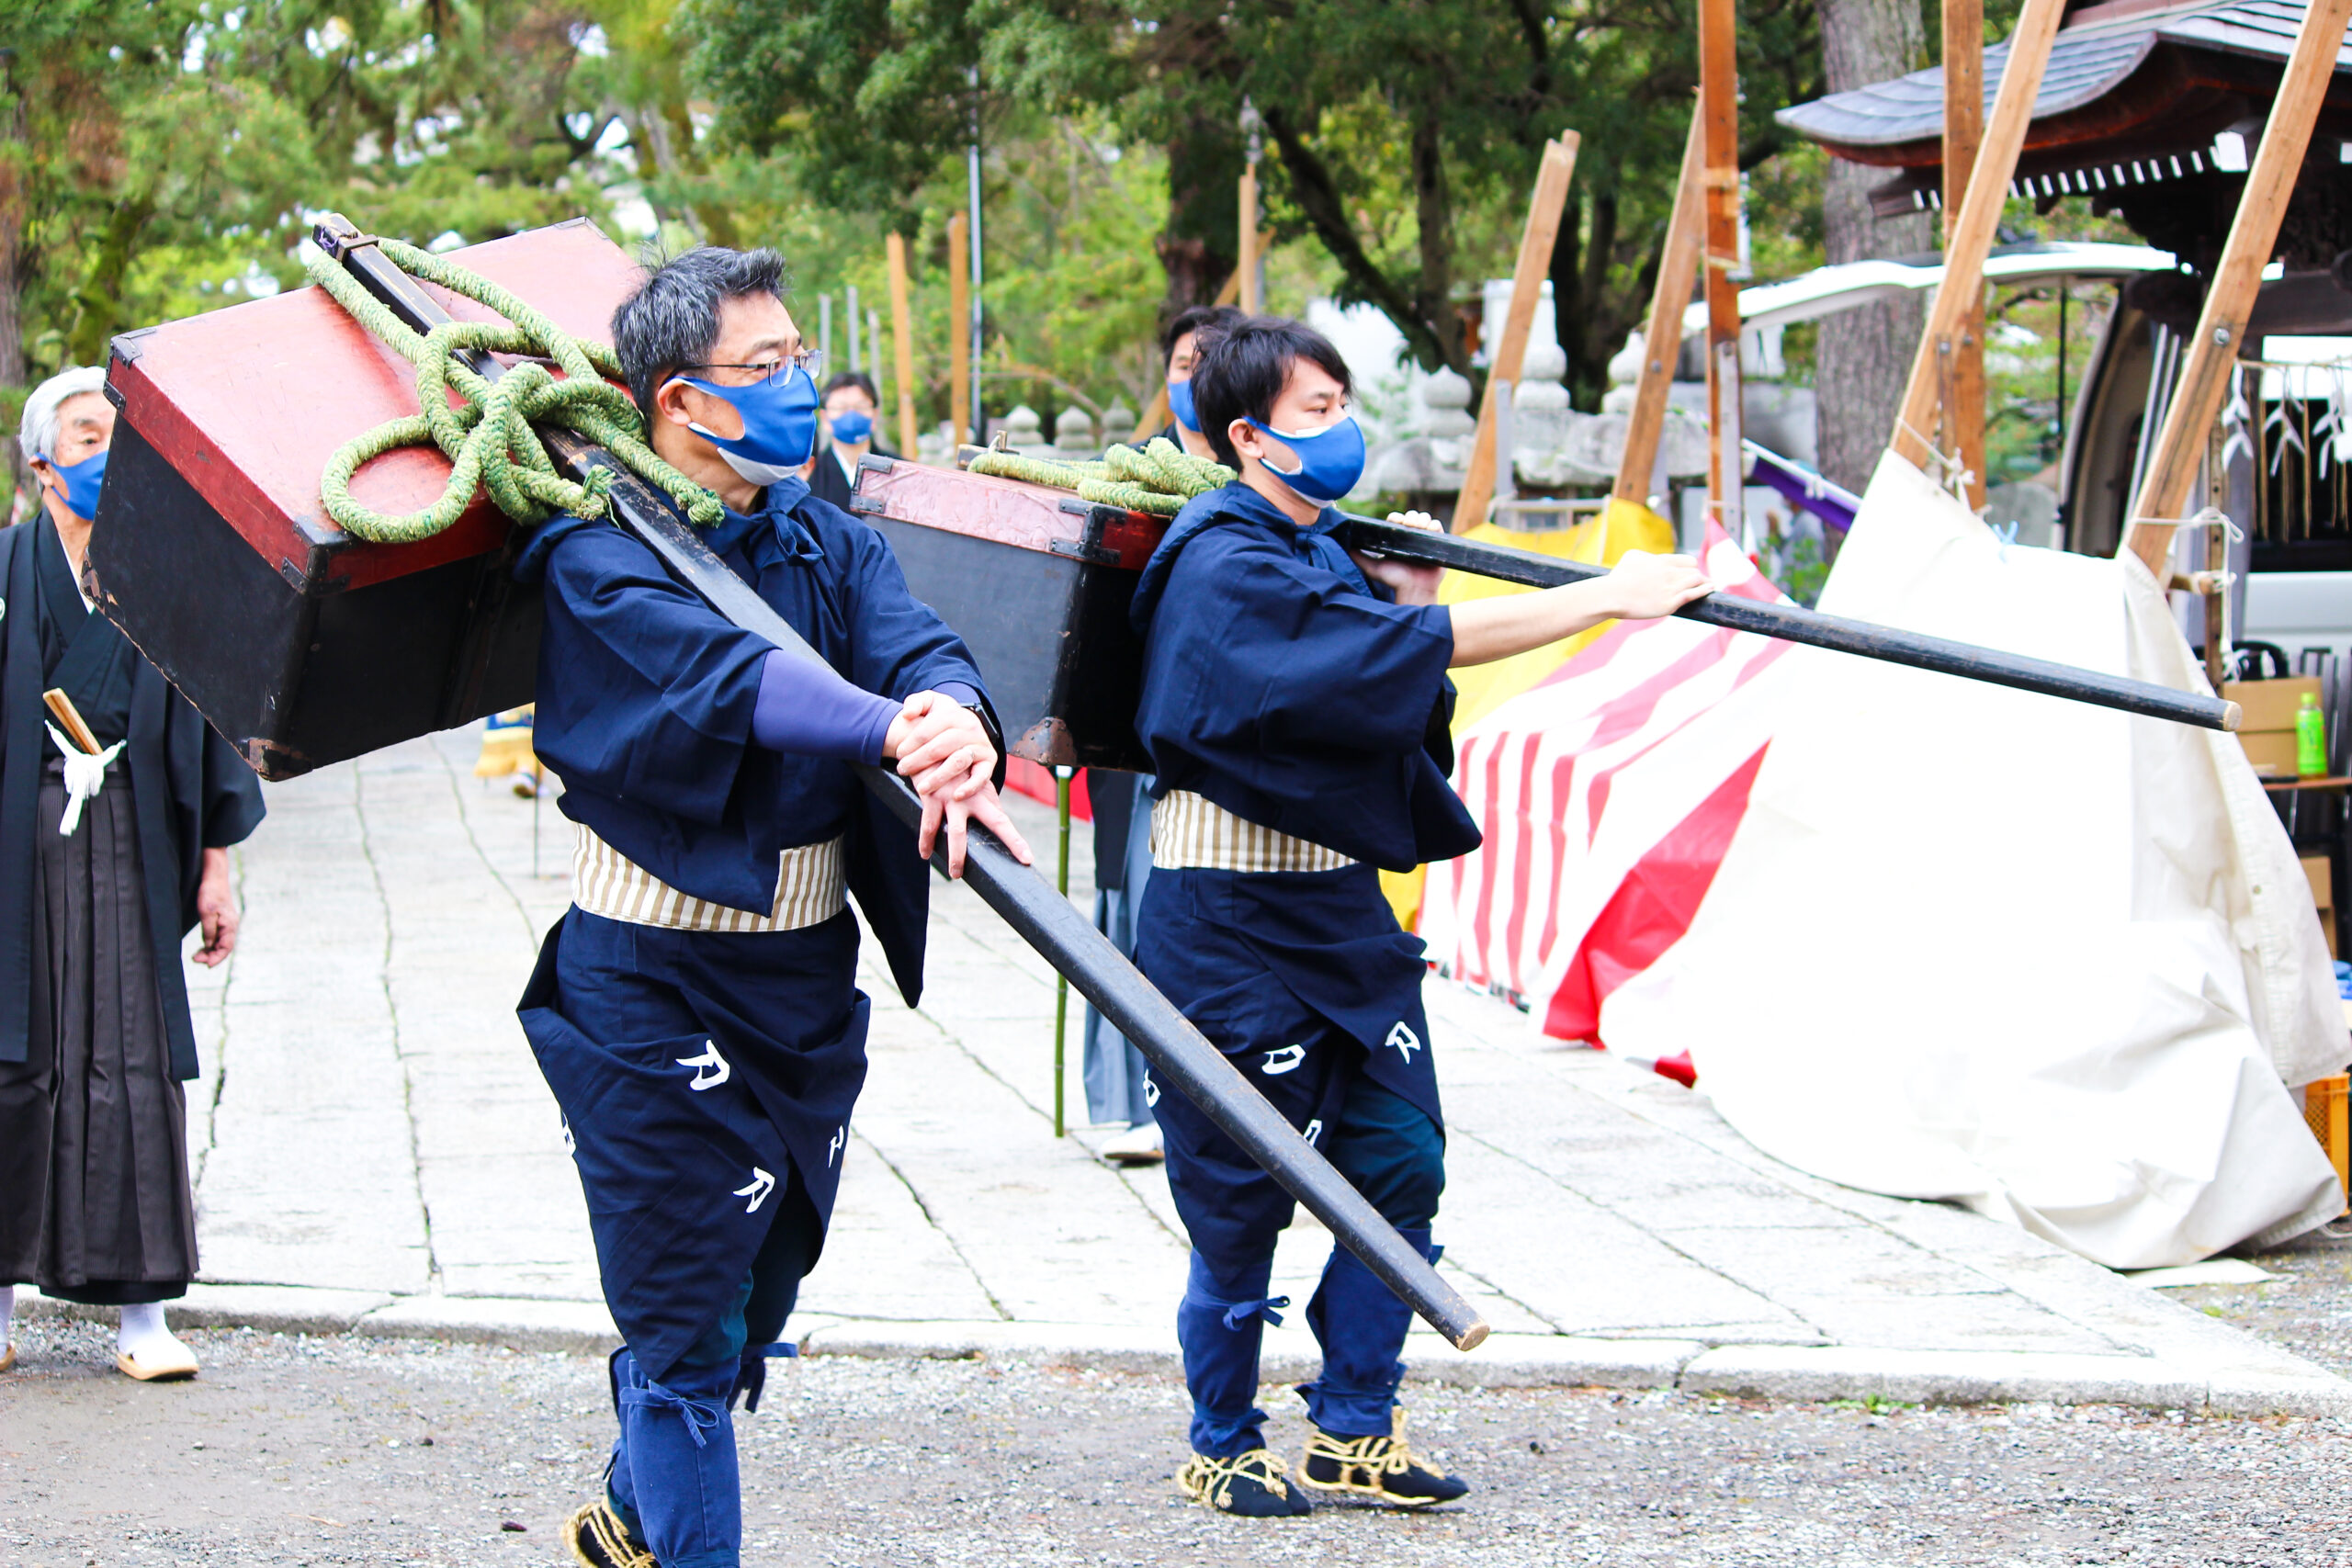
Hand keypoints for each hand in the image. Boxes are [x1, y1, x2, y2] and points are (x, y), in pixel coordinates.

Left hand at [192, 847, 237, 966]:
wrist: (214, 878)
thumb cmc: (210, 893)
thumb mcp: (206, 912)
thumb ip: (209, 931)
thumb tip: (209, 946)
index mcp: (230, 924)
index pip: (226, 947)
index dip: (216, 958)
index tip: (205, 964)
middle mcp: (231, 926)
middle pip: (224, 948)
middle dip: (212, 956)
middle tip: (195, 959)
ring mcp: (228, 924)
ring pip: (221, 943)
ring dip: (211, 951)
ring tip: (197, 956)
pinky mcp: (222, 921)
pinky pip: (219, 937)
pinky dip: (211, 944)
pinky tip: (203, 947)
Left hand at [886, 691, 996, 796]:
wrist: (964, 726)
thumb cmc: (941, 718)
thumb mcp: (929, 702)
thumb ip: (916, 702)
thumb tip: (907, 714)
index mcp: (954, 713)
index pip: (928, 730)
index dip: (910, 743)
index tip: (899, 754)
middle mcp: (970, 728)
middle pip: (940, 747)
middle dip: (918, 760)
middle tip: (903, 770)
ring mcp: (981, 744)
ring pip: (957, 762)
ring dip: (938, 777)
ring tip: (921, 788)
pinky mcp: (989, 760)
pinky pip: (981, 775)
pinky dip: (970, 787)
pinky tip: (956, 795)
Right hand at [919, 775, 1033, 878]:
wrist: (932, 745)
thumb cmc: (957, 771)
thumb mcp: (976, 787)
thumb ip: (988, 806)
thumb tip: (1002, 824)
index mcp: (984, 798)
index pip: (1003, 822)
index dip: (1016, 841)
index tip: (1027, 860)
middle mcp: (972, 798)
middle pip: (989, 826)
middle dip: (999, 847)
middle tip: (995, 870)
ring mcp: (952, 797)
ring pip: (956, 834)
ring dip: (954, 856)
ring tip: (954, 875)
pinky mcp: (931, 796)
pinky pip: (928, 825)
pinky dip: (925, 842)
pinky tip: (925, 854)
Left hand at [1352, 510, 1443, 605]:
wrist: (1413, 591)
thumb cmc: (1394, 581)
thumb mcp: (1373, 568)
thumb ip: (1359, 557)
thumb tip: (1346, 546)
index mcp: (1396, 539)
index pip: (1396, 519)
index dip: (1396, 517)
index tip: (1396, 521)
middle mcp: (1410, 537)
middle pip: (1411, 516)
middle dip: (1410, 516)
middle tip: (1408, 525)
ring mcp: (1425, 539)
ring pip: (1424, 518)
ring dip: (1421, 518)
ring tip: (1418, 527)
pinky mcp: (1437, 543)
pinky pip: (1437, 526)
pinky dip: (1434, 525)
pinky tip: (1428, 530)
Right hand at [1603, 549, 1713, 619]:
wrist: (1612, 596)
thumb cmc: (1618, 577)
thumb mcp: (1632, 557)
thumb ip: (1647, 557)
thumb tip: (1652, 560)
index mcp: (1661, 561)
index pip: (1688, 561)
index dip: (1691, 568)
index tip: (1692, 573)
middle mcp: (1669, 572)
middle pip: (1694, 572)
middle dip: (1698, 577)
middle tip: (1701, 582)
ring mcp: (1670, 588)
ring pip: (1696, 581)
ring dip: (1703, 583)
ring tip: (1709, 585)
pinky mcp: (1670, 603)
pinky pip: (1693, 594)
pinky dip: (1704, 590)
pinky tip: (1711, 589)